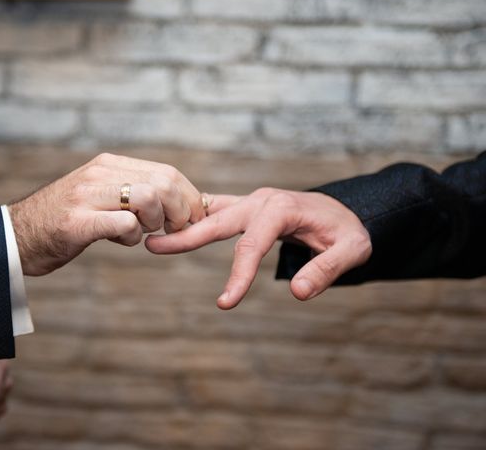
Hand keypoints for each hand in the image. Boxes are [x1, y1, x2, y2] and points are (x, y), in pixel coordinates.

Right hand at [9, 153, 204, 275]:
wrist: (16, 236)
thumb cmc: (64, 222)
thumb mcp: (99, 196)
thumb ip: (130, 192)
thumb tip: (173, 202)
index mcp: (108, 165)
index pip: (166, 172)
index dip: (189, 197)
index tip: (192, 218)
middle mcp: (99, 173)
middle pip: (164, 182)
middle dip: (182, 211)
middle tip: (175, 231)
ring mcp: (87, 196)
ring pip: (149, 198)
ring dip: (157, 223)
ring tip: (143, 234)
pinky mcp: (77, 222)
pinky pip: (125, 224)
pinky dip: (133, 238)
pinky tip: (122, 242)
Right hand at [146, 188, 371, 307]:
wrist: (347, 210)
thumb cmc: (349, 231)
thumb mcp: (352, 250)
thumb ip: (326, 270)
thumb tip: (297, 292)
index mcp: (281, 208)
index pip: (252, 245)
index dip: (238, 274)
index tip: (224, 304)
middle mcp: (260, 200)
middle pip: (218, 220)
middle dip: (187, 236)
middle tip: (153, 247)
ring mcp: (251, 201)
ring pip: (210, 212)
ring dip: (182, 224)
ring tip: (151, 236)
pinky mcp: (246, 207)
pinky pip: (215, 210)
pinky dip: (193, 218)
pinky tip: (171, 227)